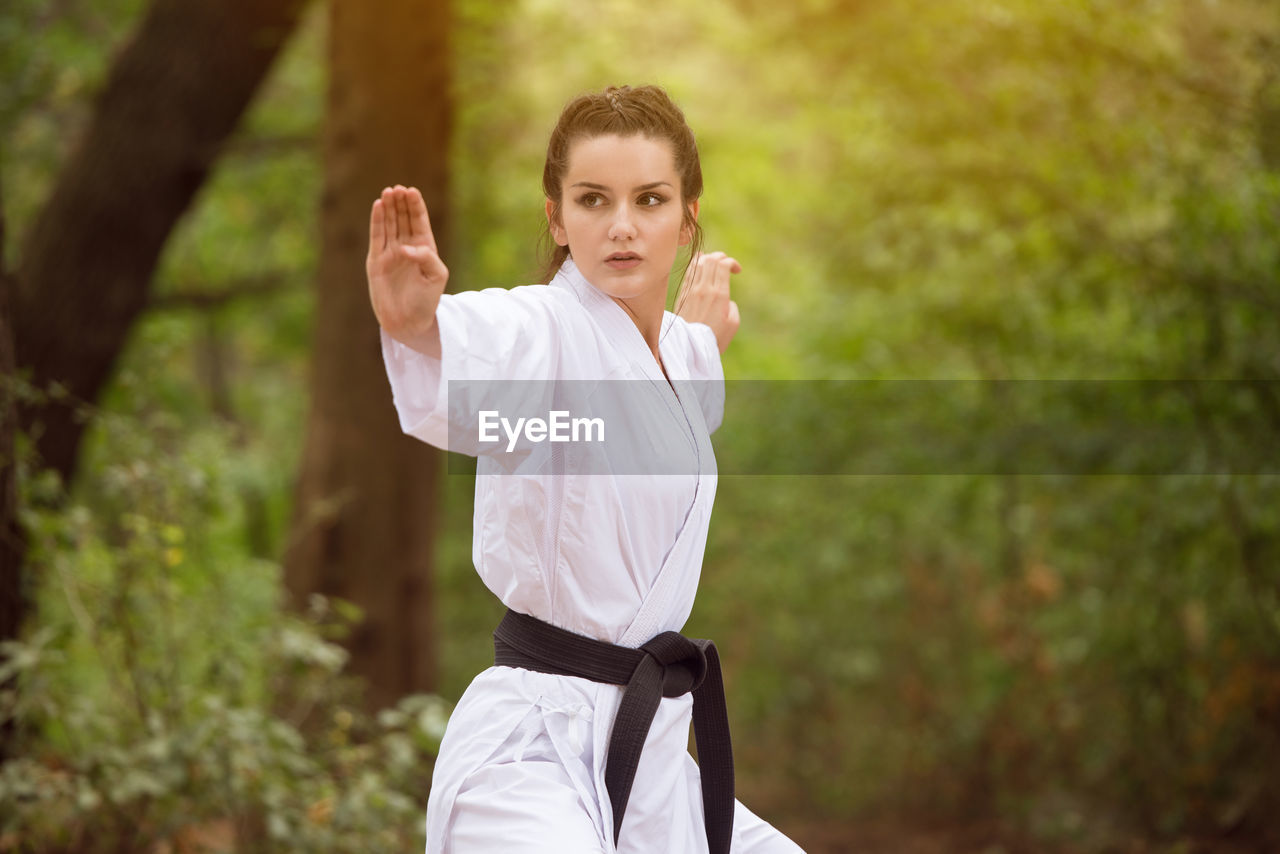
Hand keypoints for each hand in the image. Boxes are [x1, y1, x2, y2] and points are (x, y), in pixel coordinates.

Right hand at [367, 185, 448, 354]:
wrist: (408, 321)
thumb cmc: (427, 301)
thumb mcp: (437, 276)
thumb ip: (427, 257)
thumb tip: (406, 247)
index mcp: (425, 249)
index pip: (419, 221)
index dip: (416, 206)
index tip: (412, 191)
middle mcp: (406, 247)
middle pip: (402, 218)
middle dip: (401, 203)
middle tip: (398, 188)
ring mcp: (390, 253)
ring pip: (388, 224)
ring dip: (388, 208)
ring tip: (388, 192)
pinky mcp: (376, 261)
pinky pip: (376, 236)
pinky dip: (376, 221)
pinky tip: (378, 206)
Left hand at [675, 251, 740, 353]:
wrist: (689, 348)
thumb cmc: (714, 339)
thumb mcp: (733, 324)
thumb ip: (732, 306)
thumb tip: (726, 299)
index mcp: (719, 295)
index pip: (723, 264)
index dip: (732, 262)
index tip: (737, 270)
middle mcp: (704, 289)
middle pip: (711, 259)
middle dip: (721, 256)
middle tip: (726, 265)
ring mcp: (691, 290)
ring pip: (698, 262)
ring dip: (708, 258)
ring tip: (714, 264)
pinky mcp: (683, 294)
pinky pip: (689, 272)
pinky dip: (696, 264)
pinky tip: (701, 265)